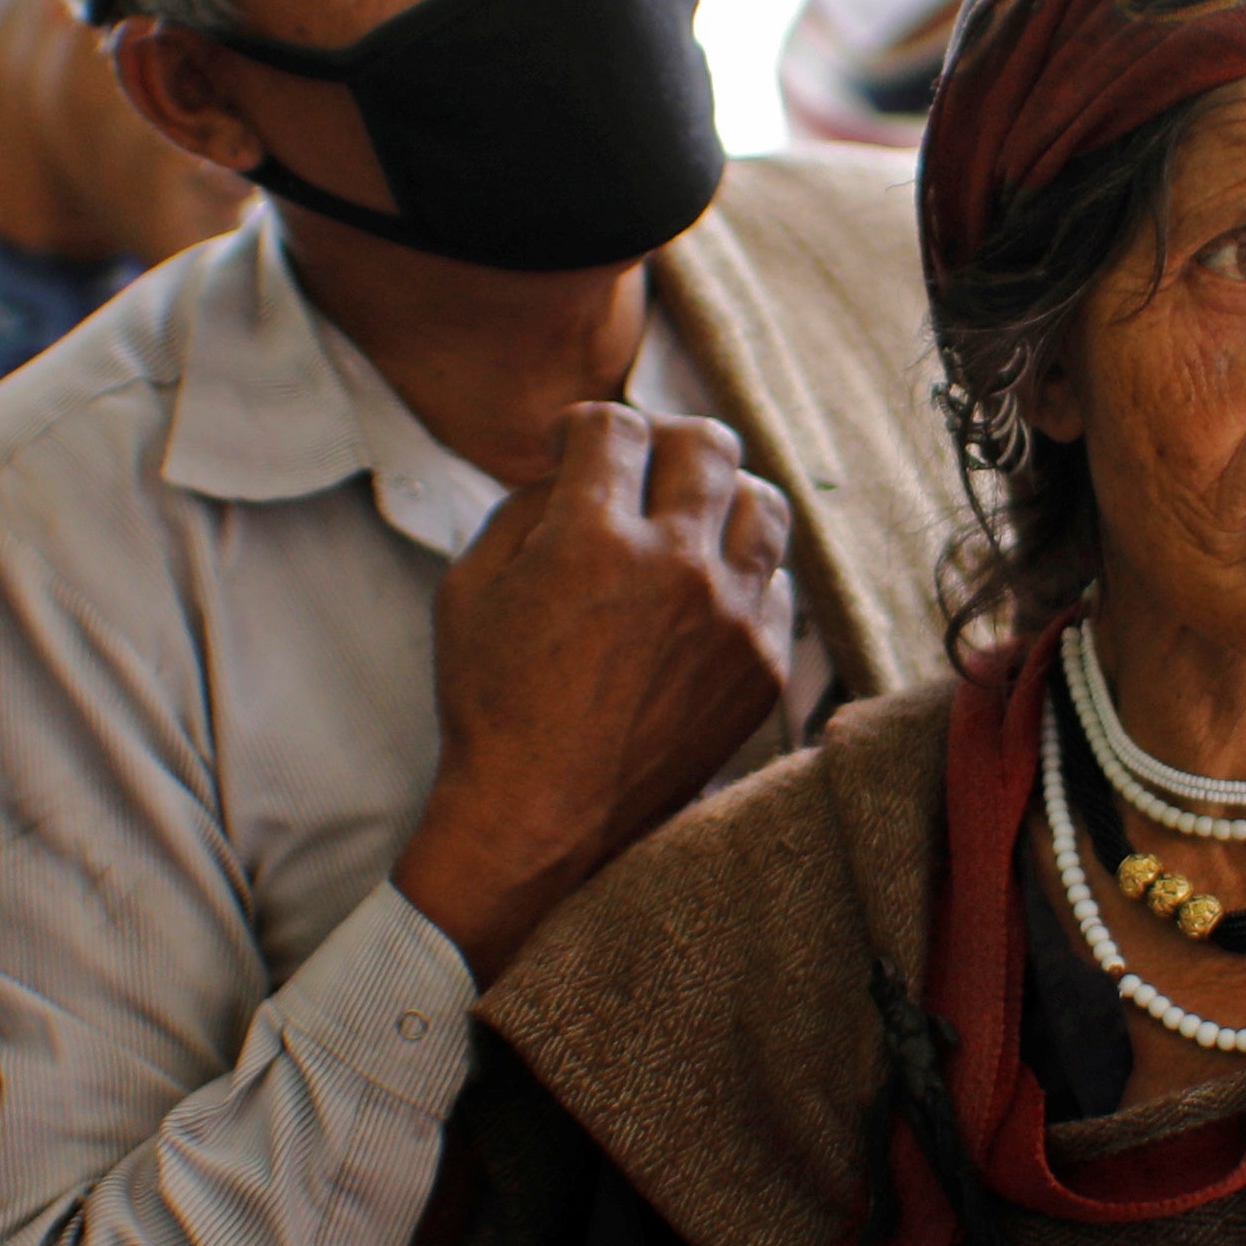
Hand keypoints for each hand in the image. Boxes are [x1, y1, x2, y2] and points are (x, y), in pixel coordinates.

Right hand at [397, 406, 795, 980]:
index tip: (573, 448)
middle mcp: (677, 567)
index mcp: (593, 538)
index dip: (584, 426)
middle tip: (641, 465)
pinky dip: (741, 573)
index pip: (616, 425)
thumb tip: (572, 468)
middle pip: (708, 444)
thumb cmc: (493, 704)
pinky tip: (704, 592)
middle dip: (665, 439)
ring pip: (765, 504)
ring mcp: (731, 618)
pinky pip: (776, 585)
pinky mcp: (763, 666)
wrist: (542, 820)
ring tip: (691, 517)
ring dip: (723, 495)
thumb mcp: (469, 588)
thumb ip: (523, 507)